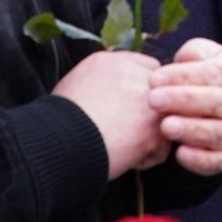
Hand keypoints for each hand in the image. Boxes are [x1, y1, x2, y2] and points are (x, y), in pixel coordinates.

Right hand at [52, 50, 168, 178]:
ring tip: (125, 148)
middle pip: (162, 90)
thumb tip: (109, 91)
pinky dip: (147, 157)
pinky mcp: (151, 126)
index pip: (146, 67)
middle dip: (151, 111)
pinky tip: (127, 160)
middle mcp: (132, 73)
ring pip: (165, 117)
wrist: (56, 143)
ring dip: (150, 135)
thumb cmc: (57, 123)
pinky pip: (162, 146)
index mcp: (110, 61)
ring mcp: (146, 99)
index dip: (142, 91)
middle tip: (131, 130)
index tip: (131, 110)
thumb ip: (100, 82)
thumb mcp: (74, 86)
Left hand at [149, 39, 221, 175]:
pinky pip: (217, 161)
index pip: (214, 73)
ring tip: (165, 126)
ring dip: (191, 130)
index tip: (155, 78)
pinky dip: (199, 160)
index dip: (184, 75)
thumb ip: (195, 52)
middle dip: (184, 100)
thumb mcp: (205, 56)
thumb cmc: (206, 75)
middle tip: (154, 100)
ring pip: (217, 132)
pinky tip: (179, 154)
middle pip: (217, 102)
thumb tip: (185, 58)